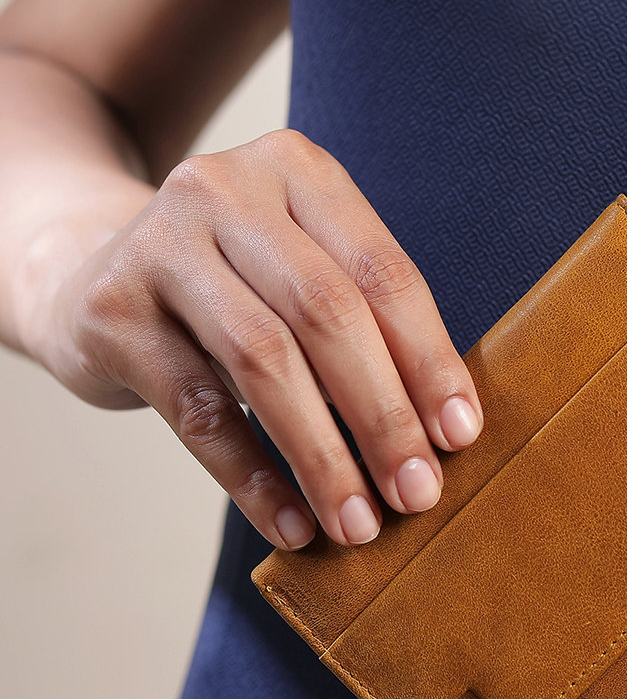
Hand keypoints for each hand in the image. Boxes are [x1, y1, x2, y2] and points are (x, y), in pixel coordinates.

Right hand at [39, 129, 482, 549]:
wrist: (92, 270)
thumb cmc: (237, 289)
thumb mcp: (302, 277)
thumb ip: (368, 331)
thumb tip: (443, 436)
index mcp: (299, 172)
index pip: (383, 274)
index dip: (429, 361)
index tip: (460, 437)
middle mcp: (226, 191)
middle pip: (327, 314)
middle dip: (383, 416)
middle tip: (417, 493)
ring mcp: (160, 243)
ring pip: (263, 362)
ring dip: (323, 457)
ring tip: (359, 524)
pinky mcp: (112, 311)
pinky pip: (198, 412)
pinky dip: (252, 478)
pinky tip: (291, 525)